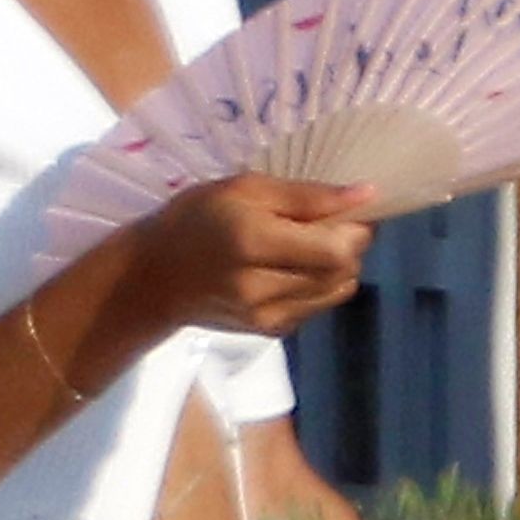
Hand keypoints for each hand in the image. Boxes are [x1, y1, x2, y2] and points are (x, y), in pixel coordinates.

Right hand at [132, 172, 378, 337]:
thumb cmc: (196, 218)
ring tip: (312, 244)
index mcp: (253, 242)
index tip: (349, 209)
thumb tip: (367, 195)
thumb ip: (306, 196)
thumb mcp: (244, 189)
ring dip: (339, 265)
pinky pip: (317, 305)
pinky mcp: (269, 331)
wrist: (153, 278)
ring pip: (337, 291)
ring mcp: (267, 316)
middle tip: (332, 222)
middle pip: (343, 271)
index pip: (336, 248)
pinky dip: (319, 284)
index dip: (356, 228)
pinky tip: (294, 267)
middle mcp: (263, 286)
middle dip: (351, 244)